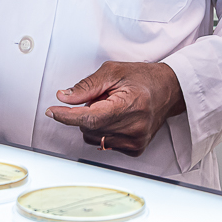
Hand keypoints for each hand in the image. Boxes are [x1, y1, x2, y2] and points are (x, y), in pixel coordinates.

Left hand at [44, 61, 185, 155]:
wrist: (169, 90)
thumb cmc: (143, 78)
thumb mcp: (113, 72)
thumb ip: (87, 86)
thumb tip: (64, 97)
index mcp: (130, 105)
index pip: (90, 117)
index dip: (67, 116)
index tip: (52, 111)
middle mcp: (134, 127)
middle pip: (89, 127)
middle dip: (87, 112)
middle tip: (103, 98)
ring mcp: (136, 141)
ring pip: (93, 137)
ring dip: (95, 122)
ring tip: (113, 107)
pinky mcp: (135, 149)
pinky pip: (104, 144)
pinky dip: (104, 131)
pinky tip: (118, 119)